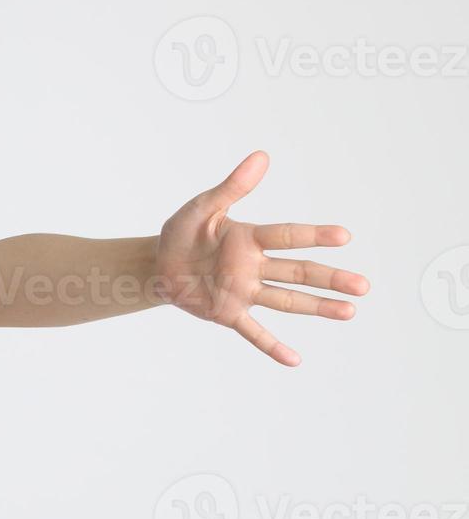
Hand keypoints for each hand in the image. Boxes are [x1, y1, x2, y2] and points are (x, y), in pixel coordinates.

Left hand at [155, 150, 369, 365]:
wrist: (155, 266)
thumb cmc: (180, 234)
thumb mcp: (200, 209)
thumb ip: (231, 188)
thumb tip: (261, 157)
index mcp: (248, 239)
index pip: (287, 236)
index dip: (314, 235)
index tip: (344, 235)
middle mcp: (253, 266)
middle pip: (298, 272)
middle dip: (330, 279)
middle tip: (363, 285)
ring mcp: (243, 292)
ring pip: (286, 300)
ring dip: (317, 307)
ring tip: (350, 311)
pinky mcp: (227, 314)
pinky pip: (252, 331)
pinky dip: (271, 346)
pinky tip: (294, 360)